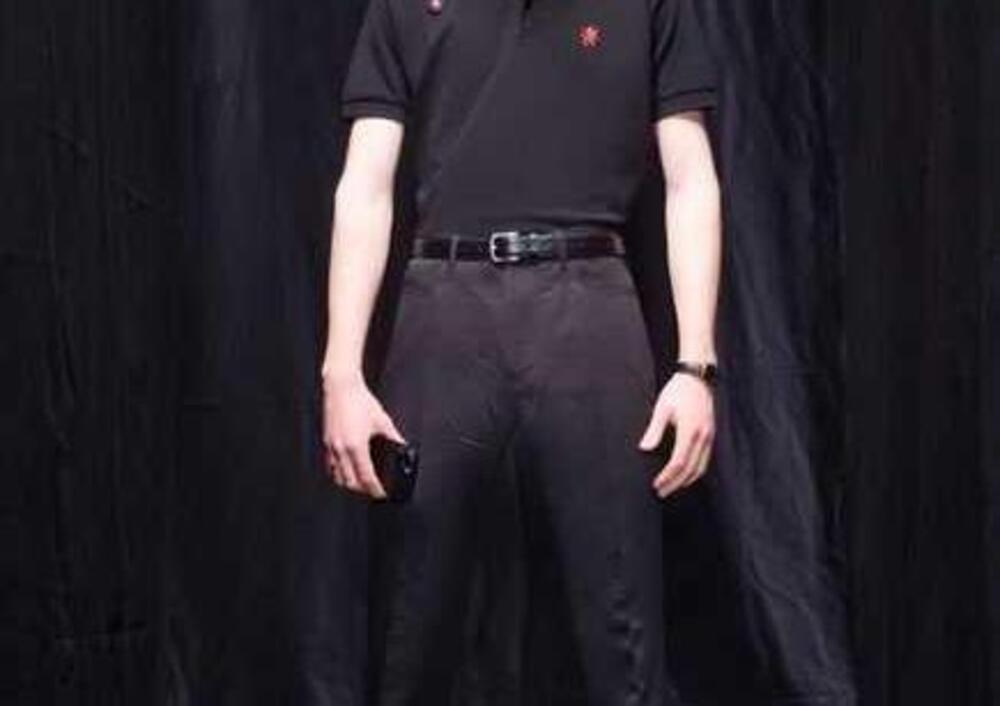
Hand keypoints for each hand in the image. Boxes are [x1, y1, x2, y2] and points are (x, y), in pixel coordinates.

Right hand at [321, 370, 405, 498]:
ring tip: (360, 484)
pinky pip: (330, 465)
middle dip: (362, 490)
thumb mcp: (382, 420)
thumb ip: (394, 437)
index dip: (375, 489)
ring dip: (349, 483)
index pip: (366, 477)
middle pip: (350, 482)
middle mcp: (341, 449)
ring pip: (337, 476)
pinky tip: (346, 470)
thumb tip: (403, 447)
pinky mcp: (326, 441)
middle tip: (373, 490)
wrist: (341, 387)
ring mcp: (331, 446)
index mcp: (356, 446)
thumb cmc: (360, 401)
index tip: (381, 494)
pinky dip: (338, 472)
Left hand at [637, 372, 715, 497]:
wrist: (698, 377)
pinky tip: (684, 475)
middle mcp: (703, 436)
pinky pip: (705, 460)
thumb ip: (654, 430)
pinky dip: (695, 471)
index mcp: (690, 430)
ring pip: (701, 467)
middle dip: (676, 484)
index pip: (679, 462)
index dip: (668, 476)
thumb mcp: (662, 408)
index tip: (656, 485)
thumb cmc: (677, 390)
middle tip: (661, 493)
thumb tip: (644, 449)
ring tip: (672, 488)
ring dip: (686, 481)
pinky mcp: (711, 434)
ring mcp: (709, 436)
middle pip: (691, 470)